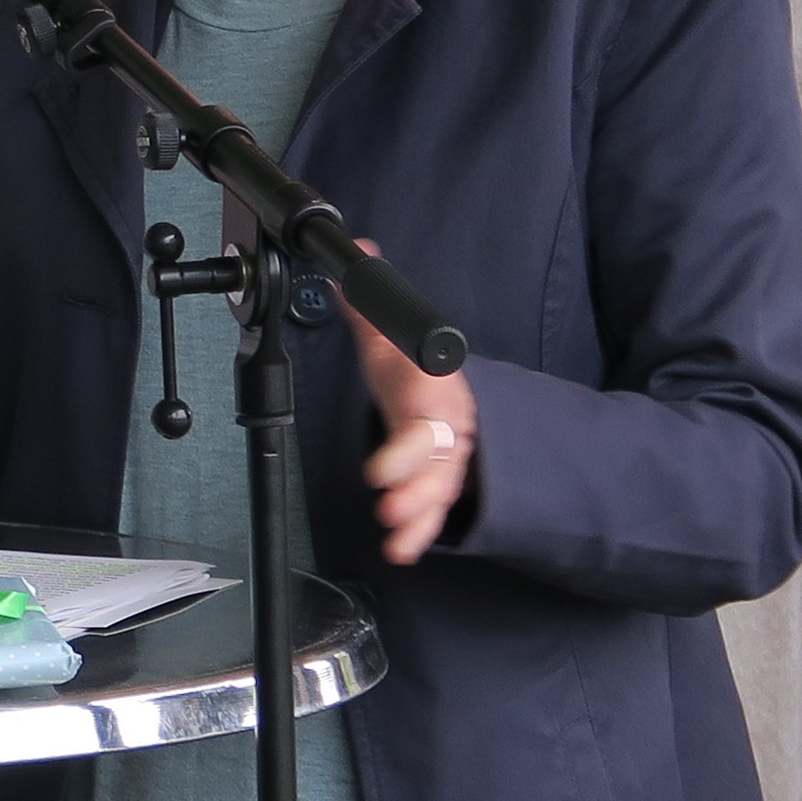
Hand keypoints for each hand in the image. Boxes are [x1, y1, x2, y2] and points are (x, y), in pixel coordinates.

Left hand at [341, 243, 475, 564]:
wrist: (447, 405)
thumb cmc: (413, 375)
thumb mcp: (389, 341)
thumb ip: (368, 306)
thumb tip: (354, 249)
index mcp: (434, 387)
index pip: (432, 395)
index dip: (417, 417)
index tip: (392, 435)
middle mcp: (446, 426)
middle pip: (439, 451)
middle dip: (414, 472)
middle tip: (383, 489)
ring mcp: (446, 461)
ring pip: (440, 486)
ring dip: (418, 509)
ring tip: (390, 524)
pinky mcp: (438, 488)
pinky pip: (435, 514)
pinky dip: (418, 534)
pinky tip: (399, 551)